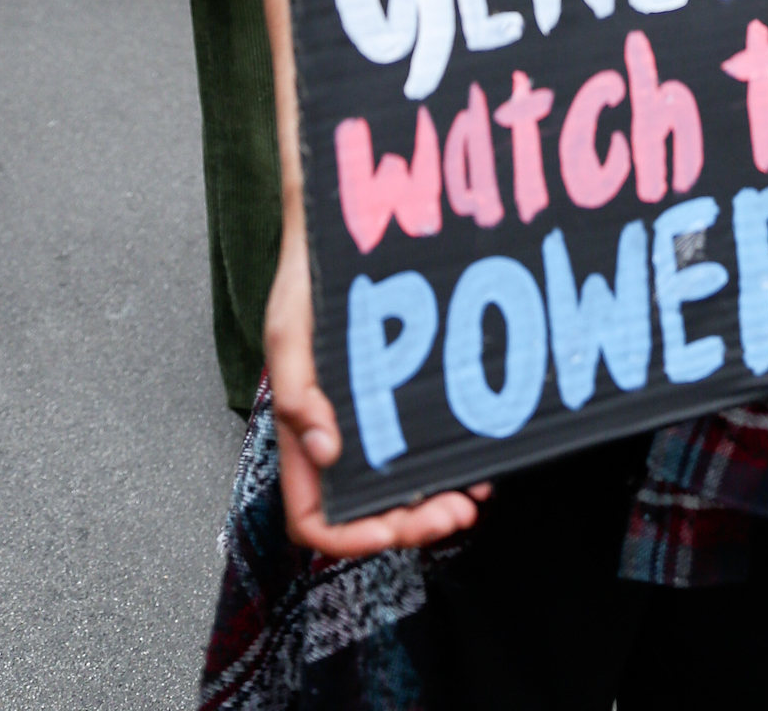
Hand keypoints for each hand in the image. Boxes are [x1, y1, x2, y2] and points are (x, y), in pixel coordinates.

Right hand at [264, 209, 486, 555]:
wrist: (342, 227)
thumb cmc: (306, 282)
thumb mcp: (287, 331)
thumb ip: (294, 393)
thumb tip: (324, 451)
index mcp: (302, 434)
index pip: (313, 518)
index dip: (350, 539)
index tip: (392, 532)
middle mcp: (339, 437)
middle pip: (368, 514)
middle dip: (412, 525)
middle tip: (457, 512)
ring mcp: (373, 420)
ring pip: (401, 488)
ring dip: (437, 501)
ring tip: (475, 494)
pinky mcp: (403, 395)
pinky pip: (426, 445)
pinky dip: (452, 460)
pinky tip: (480, 454)